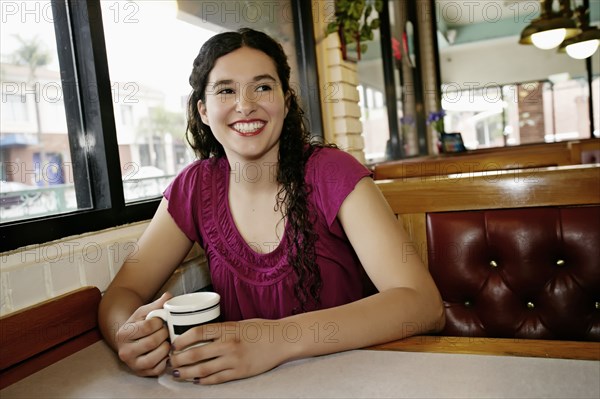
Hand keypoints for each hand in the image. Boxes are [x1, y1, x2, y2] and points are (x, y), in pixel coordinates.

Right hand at [115, 292, 172, 376]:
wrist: (130, 340)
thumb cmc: (138, 325)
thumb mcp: (144, 312)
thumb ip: (156, 304)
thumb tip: (169, 296)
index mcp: (123, 334)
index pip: (147, 327)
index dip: (159, 322)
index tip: (161, 321)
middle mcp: (124, 351)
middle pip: (152, 342)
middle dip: (164, 334)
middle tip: (166, 330)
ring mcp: (132, 364)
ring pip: (155, 358)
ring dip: (166, 347)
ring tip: (167, 340)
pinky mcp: (141, 373)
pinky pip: (158, 369)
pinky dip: (165, 360)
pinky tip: (166, 352)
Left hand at [169, 320, 285, 384]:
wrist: (282, 339)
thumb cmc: (261, 329)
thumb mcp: (238, 323)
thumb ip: (221, 330)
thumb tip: (199, 336)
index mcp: (227, 328)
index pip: (197, 332)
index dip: (181, 340)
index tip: (174, 344)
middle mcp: (228, 344)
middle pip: (195, 354)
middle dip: (178, 359)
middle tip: (170, 361)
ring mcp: (234, 360)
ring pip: (202, 370)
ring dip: (186, 373)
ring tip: (177, 373)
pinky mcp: (240, 373)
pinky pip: (216, 379)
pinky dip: (203, 380)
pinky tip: (196, 380)